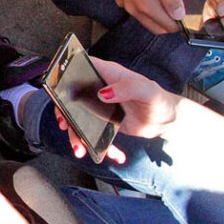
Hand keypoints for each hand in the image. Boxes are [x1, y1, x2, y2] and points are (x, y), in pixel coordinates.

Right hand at [59, 58, 179, 163]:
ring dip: (77, 135)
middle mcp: (98, 88)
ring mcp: (99, 107)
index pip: (79, 67)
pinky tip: (113, 156)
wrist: (167, 121)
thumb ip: (127, 88)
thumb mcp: (147, 91)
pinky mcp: (104, 123)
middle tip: (64, 126)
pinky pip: (94, 134)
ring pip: (79, 119)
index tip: (56, 90)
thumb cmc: (159, 99)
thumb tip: (103, 93)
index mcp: (106, 74)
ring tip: (81, 150)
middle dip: (64, 113)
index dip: (64, 75)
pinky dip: (100, 147)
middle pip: (72, 97)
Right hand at [98, 0, 183, 33]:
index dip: (178, 24)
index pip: (167, 27)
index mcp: (147, 6)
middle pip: (155, 27)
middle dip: (168, 21)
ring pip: (146, 17)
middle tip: (176, 3)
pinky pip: (136, 6)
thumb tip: (179, 16)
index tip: (185, 13)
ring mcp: (125, 4)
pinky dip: (146, 2)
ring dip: (157, 9)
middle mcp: (134, 9)